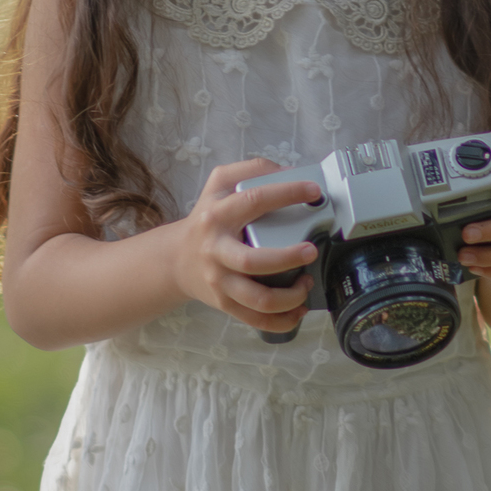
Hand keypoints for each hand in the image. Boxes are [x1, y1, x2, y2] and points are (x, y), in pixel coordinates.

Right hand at [172, 158, 321, 332]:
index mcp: (217, 215)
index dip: (287, 194)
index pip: (254, 200)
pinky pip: (256, 319)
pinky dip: (282, 320)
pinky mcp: (225, 304)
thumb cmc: (207, 219)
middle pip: (252, 261)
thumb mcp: (220, 184)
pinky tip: (299, 309)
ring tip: (307, 283)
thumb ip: (252, 170)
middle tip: (311, 251)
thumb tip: (290, 172)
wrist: (176, 260)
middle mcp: (216, 250)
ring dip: (289, 296)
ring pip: (257, 298)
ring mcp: (220, 281)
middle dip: (287, 258)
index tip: (314, 192)